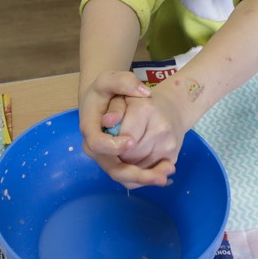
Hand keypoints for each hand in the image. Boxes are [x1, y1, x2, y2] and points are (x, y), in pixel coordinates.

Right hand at [79, 71, 173, 186]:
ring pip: (125, 177)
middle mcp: (95, 148)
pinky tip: (166, 173)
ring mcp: (105, 160)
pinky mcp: (115, 166)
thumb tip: (144, 92)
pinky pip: (131, 179)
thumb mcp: (109, 79)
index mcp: (89, 128)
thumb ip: (124, 81)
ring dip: (146, 178)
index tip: (131, 141)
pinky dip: (148, 177)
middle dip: (138, 173)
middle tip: (161, 175)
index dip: (113, 146)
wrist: (103, 104)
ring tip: (168, 173)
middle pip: (115, 169)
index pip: (98, 144)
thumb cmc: (106, 92)